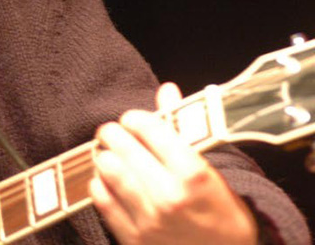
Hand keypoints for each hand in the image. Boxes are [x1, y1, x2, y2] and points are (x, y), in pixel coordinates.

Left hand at [89, 83, 257, 244]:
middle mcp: (168, 197)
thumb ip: (183, 128)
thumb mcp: (211, 170)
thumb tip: (166, 89)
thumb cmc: (221, 212)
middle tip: (114, 132)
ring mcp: (149, 220)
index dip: (135, 118)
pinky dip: (99, 183)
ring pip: (106, 169)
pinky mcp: (133, 238)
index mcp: (192, 174)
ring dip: (104, 156)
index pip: (149, 128)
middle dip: (113, 133)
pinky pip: (100, 199)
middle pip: (120, 146)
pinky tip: (107, 180)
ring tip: (109, 154)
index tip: (133, 119)